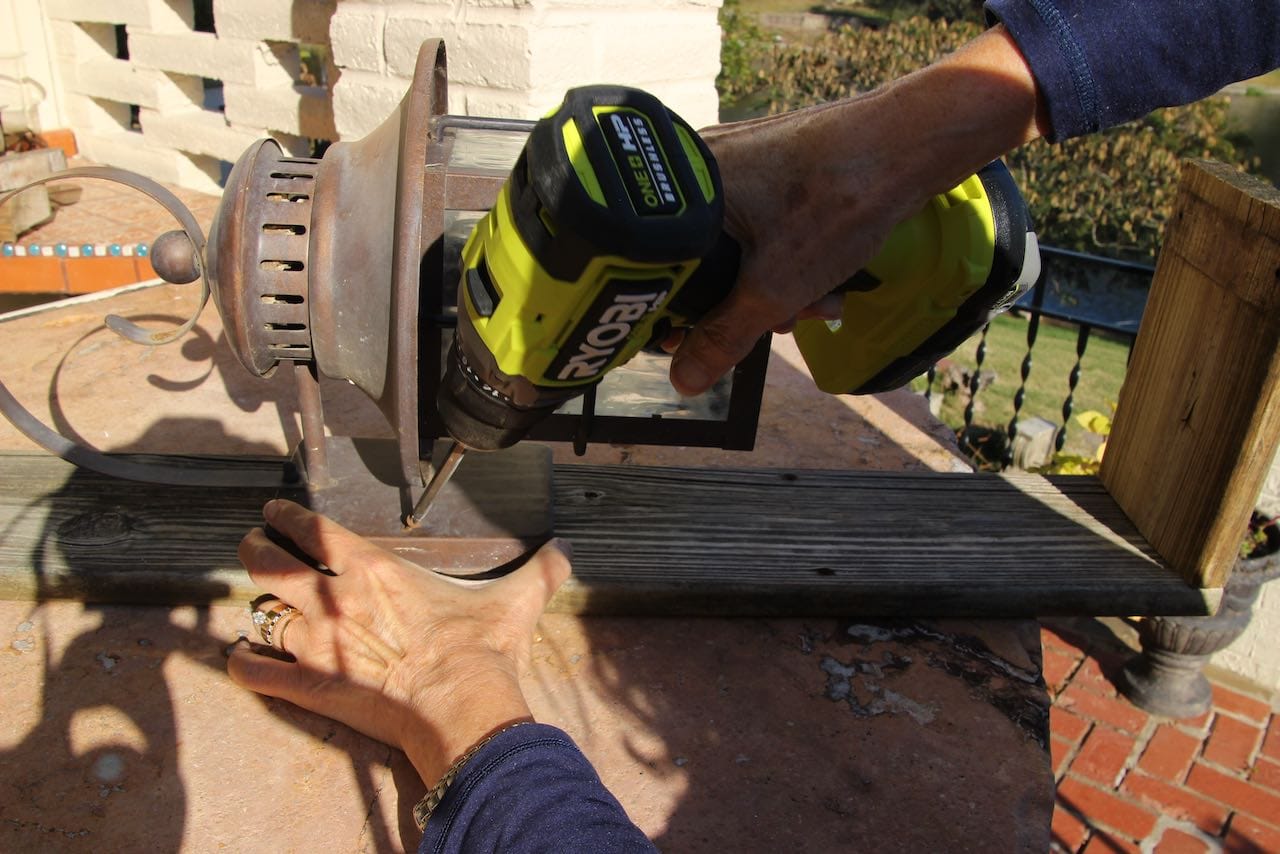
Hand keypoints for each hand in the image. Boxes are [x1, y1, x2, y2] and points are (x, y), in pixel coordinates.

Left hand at [227, 499, 571, 787]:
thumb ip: (540, 571)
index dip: (287, 517)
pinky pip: (260, 673)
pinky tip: (240, 661)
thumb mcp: (515, 601)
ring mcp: (319, 644)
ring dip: (255, 606)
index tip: (276, 512)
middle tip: (253, 546)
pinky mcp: (313, 688)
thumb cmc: (481, 650)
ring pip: (263, 613)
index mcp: (374, 571)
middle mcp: (336, 599)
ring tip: (253, 602)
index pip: (314, 530)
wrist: (463, 705)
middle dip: (256, 550)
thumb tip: (567, 553)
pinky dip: (245, 665)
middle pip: (272, 563)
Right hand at [669, 25, 1044, 396]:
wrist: (908, 143)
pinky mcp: (776, 161)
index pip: (653, 267)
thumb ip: (724, 337)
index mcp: (682, 189)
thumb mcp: (773, 288)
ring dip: (776, 286)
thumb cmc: (834, 199)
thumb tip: (685, 378)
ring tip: (817, 302)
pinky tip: (826, 277)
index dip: (673, 313)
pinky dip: (790, 256)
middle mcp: (701, 166)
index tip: (692, 343)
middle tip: (777, 324)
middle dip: (742, 304)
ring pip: (738, 246)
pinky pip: (764, 224)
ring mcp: (740, 160)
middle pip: (700, 260)